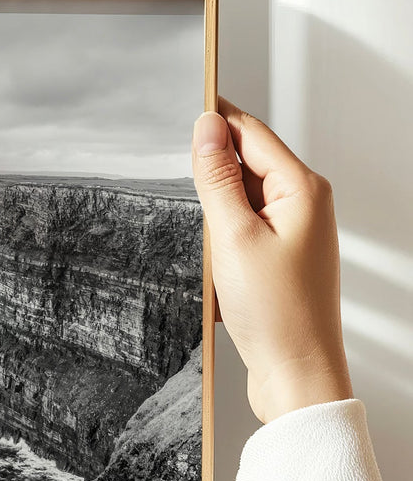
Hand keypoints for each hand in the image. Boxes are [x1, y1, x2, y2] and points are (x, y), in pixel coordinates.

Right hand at [192, 97, 352, 424]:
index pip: (250, 133)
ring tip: (199, 238)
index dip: (213, 119)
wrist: (296, 374)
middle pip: (245, 162)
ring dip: (212, 210)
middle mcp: (303, 204)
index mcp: (302, 189)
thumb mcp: (233, 237)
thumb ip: (218, 178)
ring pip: (239, 198)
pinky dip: (219, 236)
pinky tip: (208, 259)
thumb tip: (207, 128)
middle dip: (208, 170)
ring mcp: (292, 231)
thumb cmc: (276, 313)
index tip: (178, 106)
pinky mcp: (278, 256)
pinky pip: (241, 227)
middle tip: (176, 181)